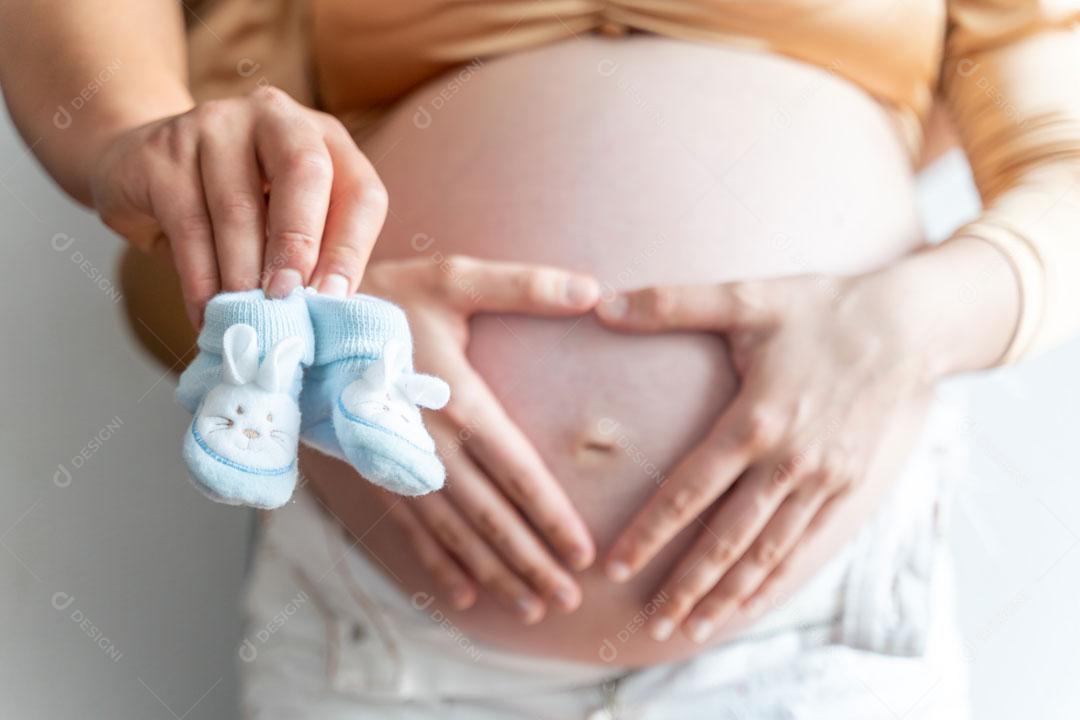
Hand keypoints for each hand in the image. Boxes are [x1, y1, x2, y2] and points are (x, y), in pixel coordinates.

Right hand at [90, 86, 386, 326]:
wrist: (137, 166)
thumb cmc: (234, 207)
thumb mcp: (285, 220)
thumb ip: (314, 255)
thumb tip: (330, 313)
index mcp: (324, 137)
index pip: (359, 191)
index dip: (351, 249)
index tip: (333, 301)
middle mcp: (276, 117)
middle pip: (305, 173)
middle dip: (299, 245)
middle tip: (287, 301)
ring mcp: (215, 124)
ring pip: (238, 207)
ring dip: (243, 275)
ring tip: (246, 320)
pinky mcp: (163, 151)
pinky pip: (188, 224)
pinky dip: (200, 279)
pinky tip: (206, 313)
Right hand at [362, 256, 600, 623]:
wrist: (298, 323)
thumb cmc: (384, 299)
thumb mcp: (454, 280)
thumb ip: (524, 287)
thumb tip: (593, 290)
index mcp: (461, 404)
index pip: (519, 475)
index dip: (553, 518)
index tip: (584, 556)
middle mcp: (431, 448)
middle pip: (491, 519)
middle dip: (532, 563)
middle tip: (568, 602)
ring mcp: (398, 467)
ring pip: (456, 536)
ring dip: (494, 574)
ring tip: (531, 607)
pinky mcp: (373, 474)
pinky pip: (410, 530)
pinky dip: (438, 565)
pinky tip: (463, 595)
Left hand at [596, 273, 937, 642]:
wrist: (909, 325)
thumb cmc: (820, 308)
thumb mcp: (746, 296)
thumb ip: (671, 303)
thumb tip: (600, 304)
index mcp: (755, 421)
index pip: (688, 492)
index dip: (649, 534)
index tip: (616, 567)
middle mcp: (789, 462)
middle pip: (726, 539)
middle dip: (686, 585)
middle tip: (653, 623)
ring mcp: (823, 480)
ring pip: (767, 553)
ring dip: (728, 595)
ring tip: (693, 629)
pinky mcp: (849, 487)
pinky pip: (805, 545)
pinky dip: (775, 580)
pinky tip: (750, 602)